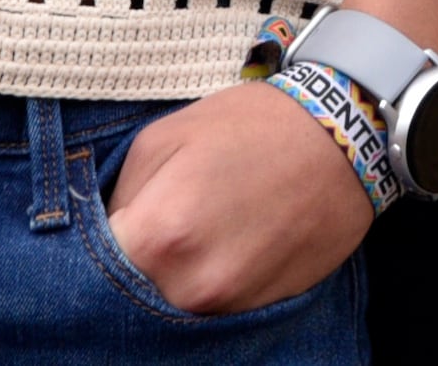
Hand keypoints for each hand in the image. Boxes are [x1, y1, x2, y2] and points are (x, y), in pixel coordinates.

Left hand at [103, 80, 372, 314]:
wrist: (344, 136)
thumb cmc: (250, 126)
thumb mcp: (163, 137)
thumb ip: (119, 196)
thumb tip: (107, 235)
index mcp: (159, 235)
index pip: (93, 273)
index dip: (97, 250)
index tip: (117, 229)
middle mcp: (193, 284)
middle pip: (133, 300)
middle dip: (136, 270)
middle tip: (156, 231)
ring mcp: (234, 304)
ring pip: (176, 310)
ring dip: (175, 281)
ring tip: (198, 236)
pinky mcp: (266, 310)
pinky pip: (218, 311)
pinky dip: (213, 286)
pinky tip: (228, 247)